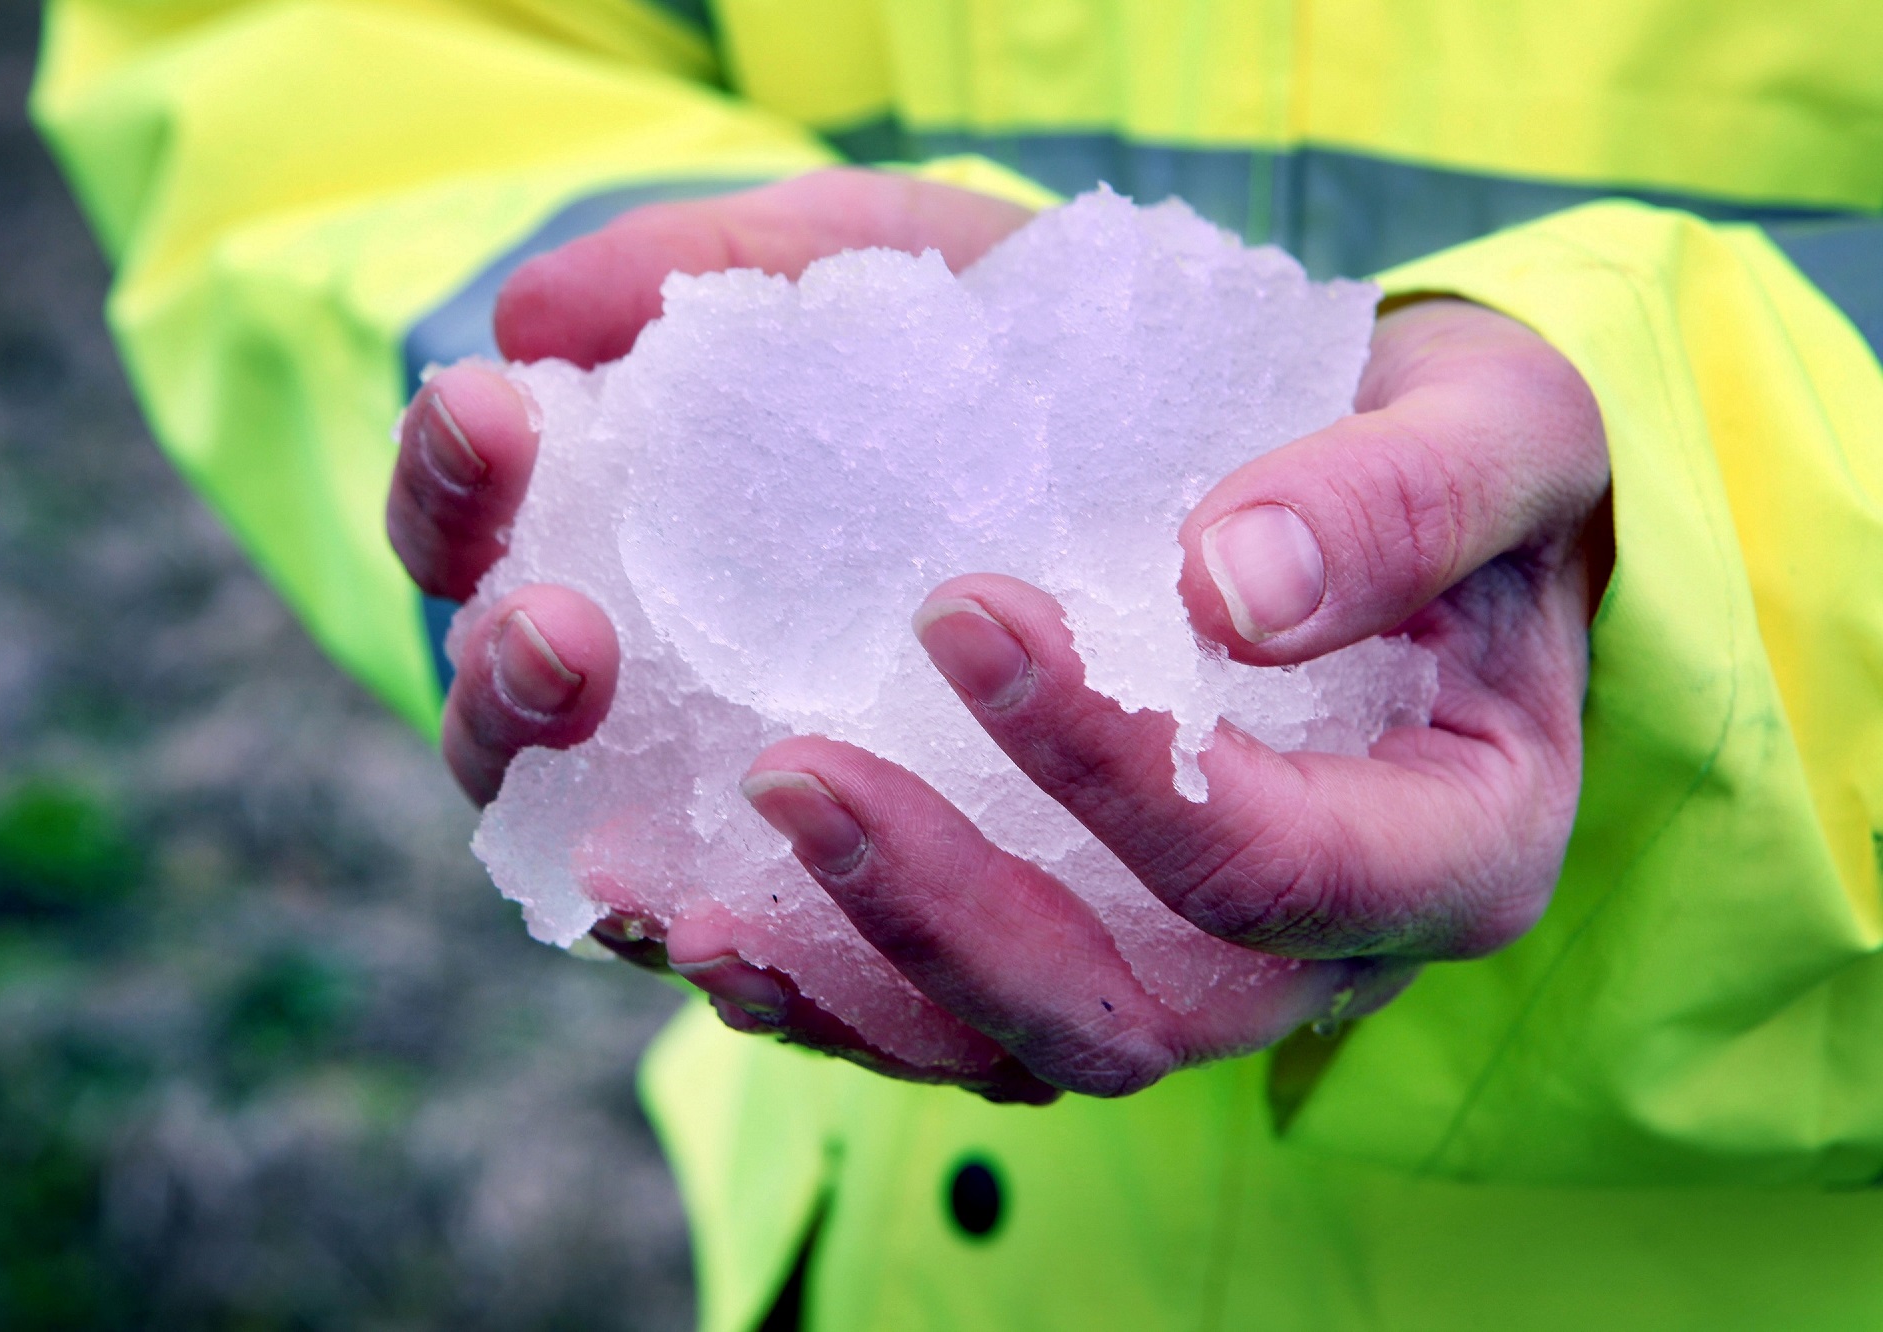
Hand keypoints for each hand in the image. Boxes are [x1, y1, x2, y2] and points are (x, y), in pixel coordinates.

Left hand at [387, 169, 1610, 1099]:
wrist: (1425, 525)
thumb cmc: (1466, 467)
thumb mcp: (1497, 425)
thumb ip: (1403, 489)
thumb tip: (1228, 582)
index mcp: (1450, 843)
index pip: (1276, 865)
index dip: (1112, 771)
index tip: (958, 607)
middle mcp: (1324, 958)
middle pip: (1128, 1011)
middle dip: (942, 908)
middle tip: (783, 768)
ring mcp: (1205, 980)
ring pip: (1021, 1054)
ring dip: (854, 987)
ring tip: (692, 899)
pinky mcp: (1100, 959)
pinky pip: (959, 1032)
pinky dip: (826, 997)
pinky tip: (692, 916)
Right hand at [389, 169, 1057, 1098]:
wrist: (1270, 458)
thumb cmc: (1059, 363)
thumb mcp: (915, 266)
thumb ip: (741, 262)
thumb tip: (526, 315)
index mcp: (667, 569)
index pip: (493, 559)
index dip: (446, 504)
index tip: (489, 411)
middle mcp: (709, 735)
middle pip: (525, 773)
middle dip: (506, 706)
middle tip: (555, 627)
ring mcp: (827, 863)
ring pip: (665, 918)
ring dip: (637, 859)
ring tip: (727, 780)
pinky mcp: (987, 960)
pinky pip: (861, 1025)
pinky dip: (793, 992)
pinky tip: (736, 938)